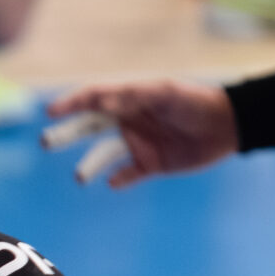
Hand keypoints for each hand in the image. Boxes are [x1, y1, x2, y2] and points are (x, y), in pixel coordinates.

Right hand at [40, 81, 236, 187]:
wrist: (228, 125)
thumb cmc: (196, 101)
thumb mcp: (166, 93)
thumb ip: (135, 95)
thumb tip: (103, 100)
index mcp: (129, 99)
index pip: (93, 99)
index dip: (71, 103)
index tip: (52, 111)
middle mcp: (128, 121)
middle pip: (89, 127)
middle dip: (66, 133)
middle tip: (46, 142)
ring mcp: (138, 144)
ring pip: (104, 155)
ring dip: (90, 165)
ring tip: (79, 177)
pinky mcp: (150, 165)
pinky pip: (128, 174)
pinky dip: (119, 179)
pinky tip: (112, 183)